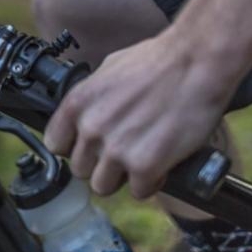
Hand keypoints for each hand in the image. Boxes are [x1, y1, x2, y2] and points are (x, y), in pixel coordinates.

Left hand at [44, 31, 238, 198]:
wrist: (196, 62)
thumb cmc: (159, 60)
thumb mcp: (109, 69)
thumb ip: (92, 97)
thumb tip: (88, 112)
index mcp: (78, 103)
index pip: (55, 144)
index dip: (74, 147)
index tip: (88, 147)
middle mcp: (91, 128)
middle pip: (80, 169)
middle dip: (100, 163)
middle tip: (123, 151)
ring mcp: (116, 150)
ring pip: (103, 186)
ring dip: (122, 177)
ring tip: (141, 158)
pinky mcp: (145, 166)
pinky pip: (138, 191)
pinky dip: (151, 181)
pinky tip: (161, 162)